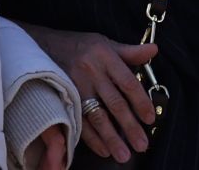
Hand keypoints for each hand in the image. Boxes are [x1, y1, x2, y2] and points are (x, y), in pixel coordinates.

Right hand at [22, 22, 159, 161]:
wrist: (45, 46)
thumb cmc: (80, 46)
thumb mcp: (105, 43)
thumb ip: (130, 51)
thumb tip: (154, 50)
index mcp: (105, 57)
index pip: (127, 82)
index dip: (140, 102)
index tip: (149, 119)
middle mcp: (92, 73)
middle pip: (114, 103)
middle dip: (129, 126)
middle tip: (141, 145)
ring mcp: (76, 87)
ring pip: (96, 116)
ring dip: (111, 137)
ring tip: (123, 154)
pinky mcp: (64, 99)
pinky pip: (79, 121)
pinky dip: (91, 138)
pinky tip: (103, 149)